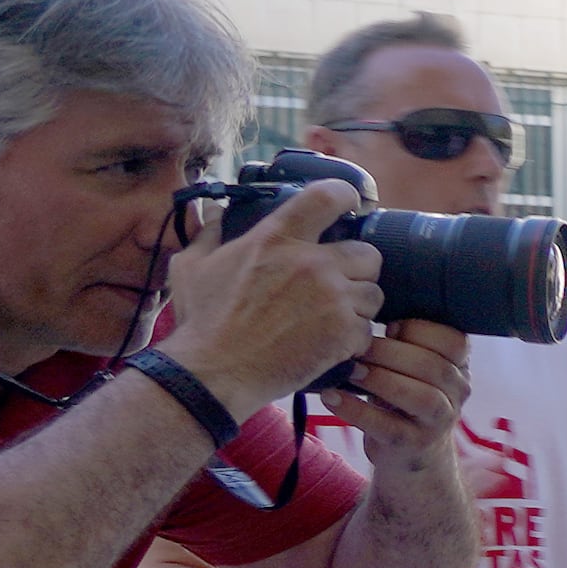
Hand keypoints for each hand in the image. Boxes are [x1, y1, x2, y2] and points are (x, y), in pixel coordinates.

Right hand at [157, 171, 388, 405]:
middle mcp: (312, 263)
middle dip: (357, 267)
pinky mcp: (344, 332)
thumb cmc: (202, 320)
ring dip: (358, 304)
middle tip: (339, 280)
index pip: (327, 196)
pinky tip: (331, 341)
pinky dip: (354, 338)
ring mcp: (332, 298)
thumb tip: (215, 211)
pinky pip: (369, 329)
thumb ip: (210, 233)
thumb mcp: (192, 266)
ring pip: (374, 293)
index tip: (350, 203)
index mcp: (276, 238)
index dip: (345, 196)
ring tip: (333, 315)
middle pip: (368, 252)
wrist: (215, 372)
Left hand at [330, 318, 470, 465]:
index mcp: (459, 366)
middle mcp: (458, 393)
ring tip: (350, 370)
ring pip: (421, 397)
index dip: (420, 329)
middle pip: (434, 367)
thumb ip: (407, 342)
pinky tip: (332, 396)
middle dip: (391, 353)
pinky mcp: (414, 445)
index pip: (454, 341)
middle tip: (357, 346)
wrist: (413, 454)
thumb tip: (366, 304)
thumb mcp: (413, 367)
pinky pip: (388, 426)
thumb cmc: (404, 396)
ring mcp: (440, 422)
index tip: (389, 327)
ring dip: (380, 379)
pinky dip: (356, 410)